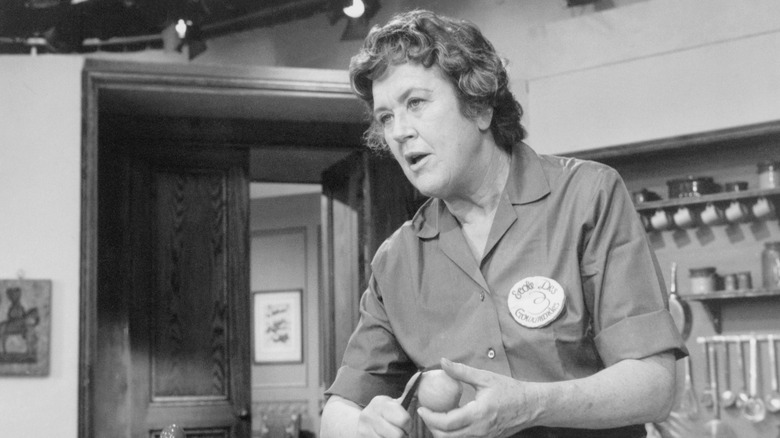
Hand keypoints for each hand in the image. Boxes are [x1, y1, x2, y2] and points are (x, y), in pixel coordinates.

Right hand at [356, 372, 420, 437]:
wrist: (363, 425)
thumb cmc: (386, 414)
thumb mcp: (395, 403)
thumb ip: (408, 391)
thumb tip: (419, 375)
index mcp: (379, 403)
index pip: (404, 420)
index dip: (408, 426)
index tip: (406, 426)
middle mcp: (369, 415)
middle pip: (397, 435)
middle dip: (402, 436)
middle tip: (400, 433)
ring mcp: (363, 430)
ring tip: (392, 435)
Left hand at [417, 359, 533, 437]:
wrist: (531, 406)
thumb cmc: (510, 390)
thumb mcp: (485, 377)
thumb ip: (461, 372)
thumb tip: (442, 362)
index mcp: (478, 414)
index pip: (447, 423)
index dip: (430, 417)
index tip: (421, 408)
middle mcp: (480, 430)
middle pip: (447, 437)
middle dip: (432, 427)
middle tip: (425, 414)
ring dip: (441, 432)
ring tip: (435, 417)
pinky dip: (453, 434)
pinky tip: (450, 422)